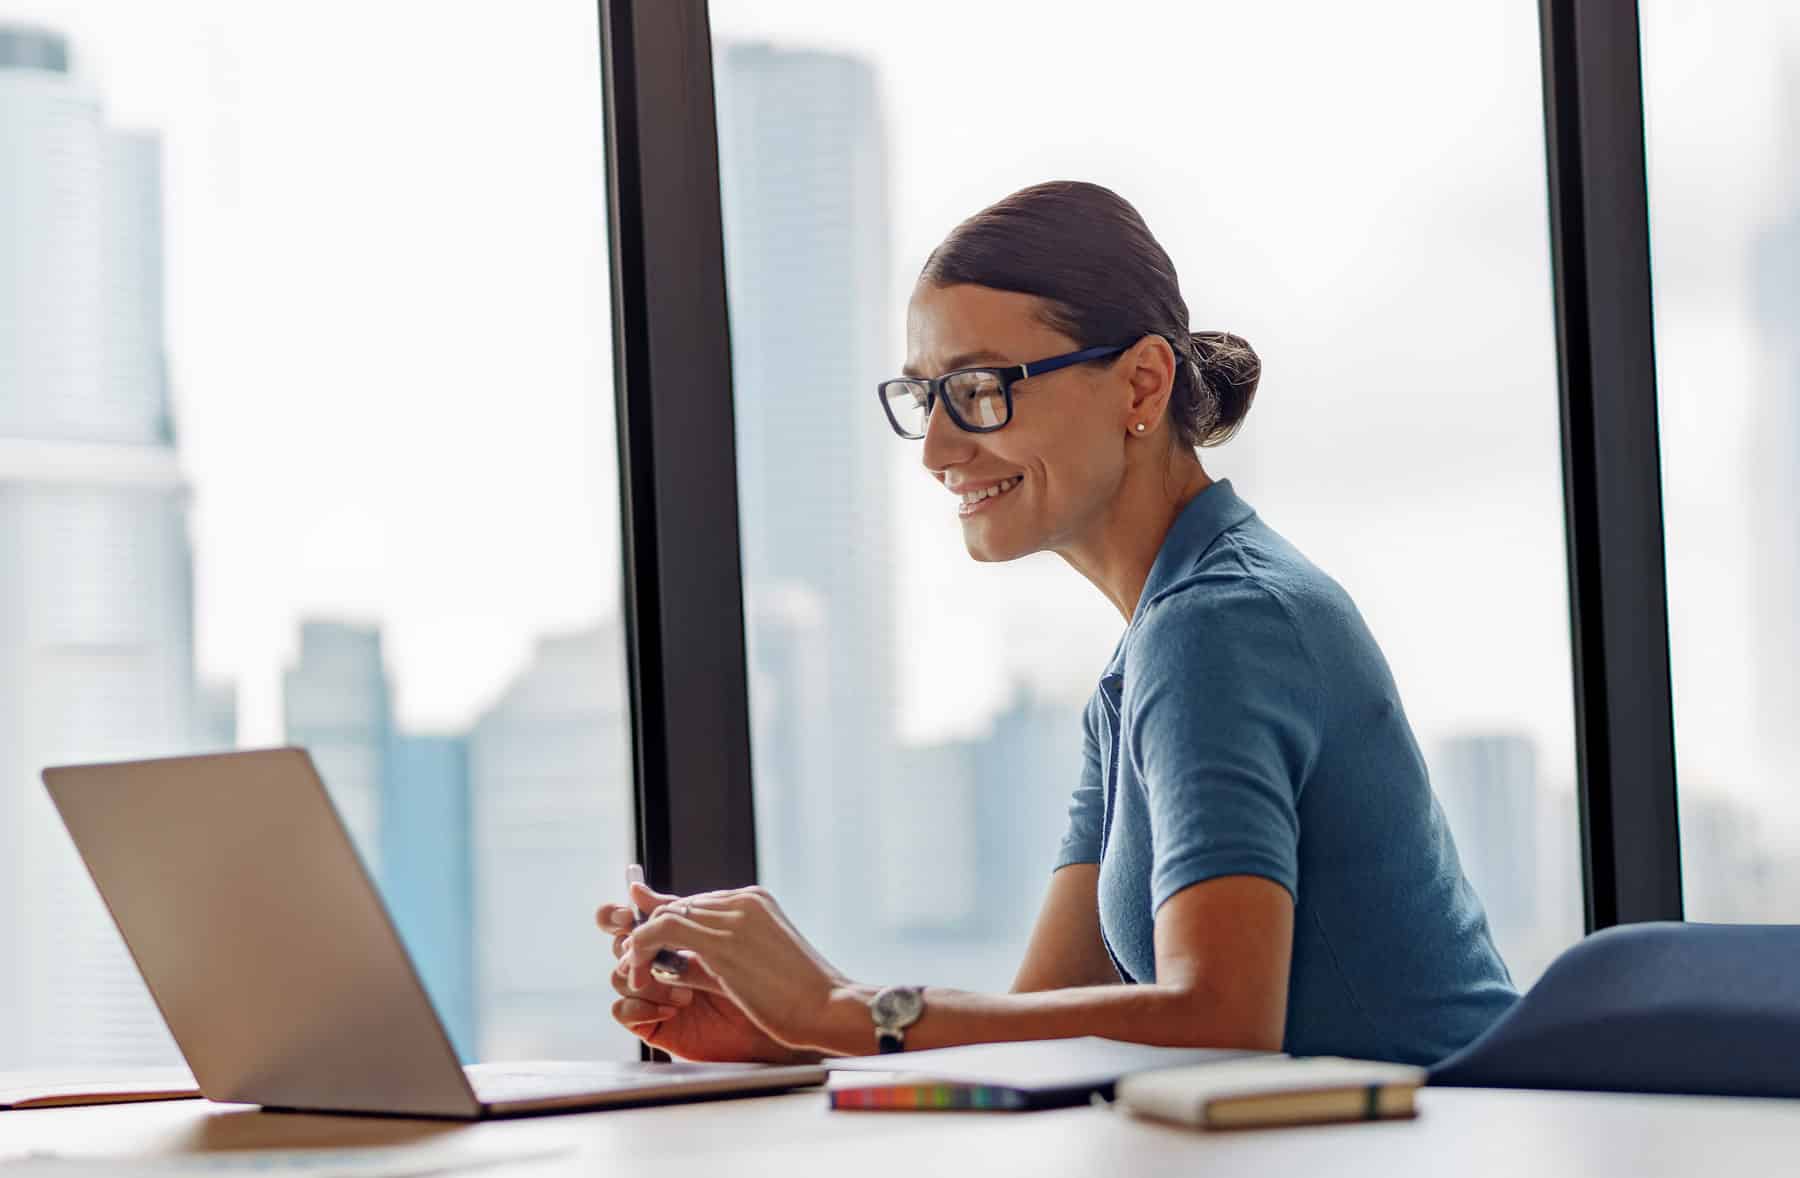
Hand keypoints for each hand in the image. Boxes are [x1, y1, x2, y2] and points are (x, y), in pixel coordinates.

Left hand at [617, 881, 853, 1054]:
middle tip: (635, 965)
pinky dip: (643, 950)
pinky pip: (663, 930)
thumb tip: (667, 960)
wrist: (828, 1008)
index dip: (663, 921)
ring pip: (665, 915)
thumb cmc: (796, 998)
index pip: (693, 903)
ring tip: (637, 975)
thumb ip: (707, 958)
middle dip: (649, 935)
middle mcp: (742, 900)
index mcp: (754, 902)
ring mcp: (733, 914)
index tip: (641, 944)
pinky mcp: (722, 938)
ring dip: (642, 945)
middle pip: (676, 906)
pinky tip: (641, 977)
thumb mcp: (746, 970)